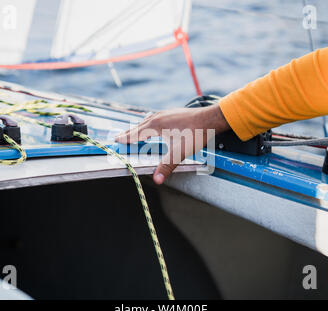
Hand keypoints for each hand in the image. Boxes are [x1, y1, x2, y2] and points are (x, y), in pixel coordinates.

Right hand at [115, 104, 229, 183]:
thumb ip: (167, 166)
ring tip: (134, 131)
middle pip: (139, 126)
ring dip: (139, 127)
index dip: (126, 138)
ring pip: (148, 120)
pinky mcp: (174, 113)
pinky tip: (155, 125)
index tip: (116, 140)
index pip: (136, 133)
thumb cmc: (196, 133)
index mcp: (156, 126)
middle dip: (129, 132)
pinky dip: (149, 123)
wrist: (211, 118)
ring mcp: (167, 113)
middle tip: (120, 136)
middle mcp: (159, 117)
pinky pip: (156, 118)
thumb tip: (156, 179)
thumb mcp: (180, 152)